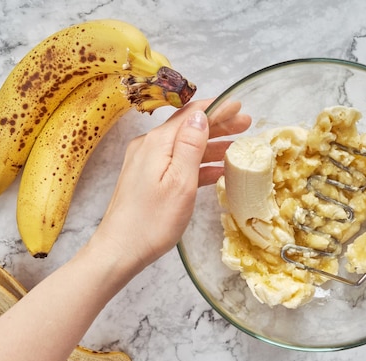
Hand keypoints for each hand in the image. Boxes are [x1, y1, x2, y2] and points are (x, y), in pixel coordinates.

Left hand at [89, 98, 250, 276]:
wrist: (120, 250)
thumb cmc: (152, 221)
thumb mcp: (180, 182)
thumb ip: (191, 146)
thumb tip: (200, 115)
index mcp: (157, 143)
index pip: (191, 115)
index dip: (217, 108)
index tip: (239, 105)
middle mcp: (149, 147)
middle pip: (188, 128)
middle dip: (218, 124)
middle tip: (245, 123)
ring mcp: (146, 163)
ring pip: (185, 146)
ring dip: (211, 144)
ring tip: (237, 146)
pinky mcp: (147, 179)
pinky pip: (177, 164)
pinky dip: (198, 164)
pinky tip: (217, 171)